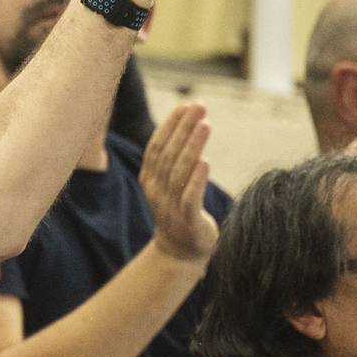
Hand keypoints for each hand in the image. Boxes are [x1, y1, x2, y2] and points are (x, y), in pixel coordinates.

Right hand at [138, 102, 218, 264]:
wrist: (180, 251)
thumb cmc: (180, 211)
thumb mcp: (172, 183)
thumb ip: (175, 159)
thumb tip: (187, 124)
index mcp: (150, 179)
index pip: (157, 146)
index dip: (170, 125)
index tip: (185, 105)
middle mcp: (156, 190)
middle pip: (168, 154)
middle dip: (183, 128)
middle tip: (199, 107)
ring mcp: (170, 206)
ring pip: (179, 171)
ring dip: (192, 146)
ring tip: (205, 124)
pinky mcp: (186, 220)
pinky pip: (190, 197)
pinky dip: (196, 179)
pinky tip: (205, 161)